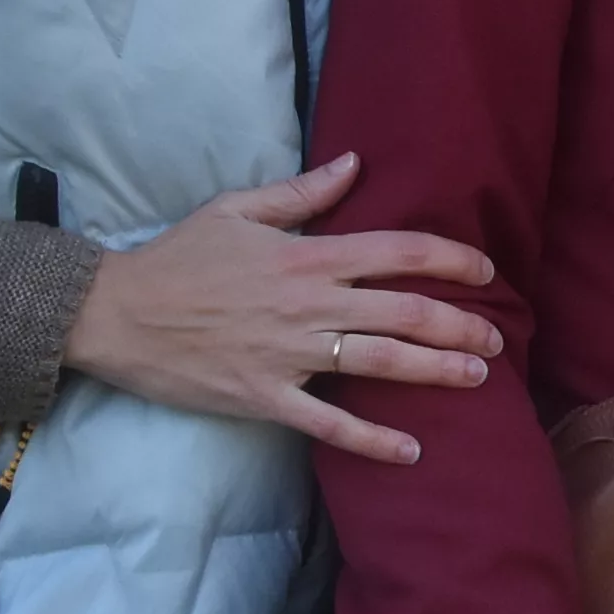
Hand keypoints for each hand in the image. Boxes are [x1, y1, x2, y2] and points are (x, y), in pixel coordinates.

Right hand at [58, 153, 499, 462]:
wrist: (116, 313)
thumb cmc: (177, 257)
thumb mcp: (237, 208)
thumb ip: (302, 191)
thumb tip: (354, 161)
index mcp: (306, 255)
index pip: (398, 251)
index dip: (451, 259)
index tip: (484, 271)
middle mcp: (309, 304)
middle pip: (405, 312)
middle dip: (460, 325)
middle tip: (496, 339)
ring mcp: (289, 355)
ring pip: (380, 363)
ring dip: (436, 372)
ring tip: (479, 378)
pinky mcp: (265, 397)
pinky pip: (328, 424)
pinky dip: (371, 441)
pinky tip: (410, 452)